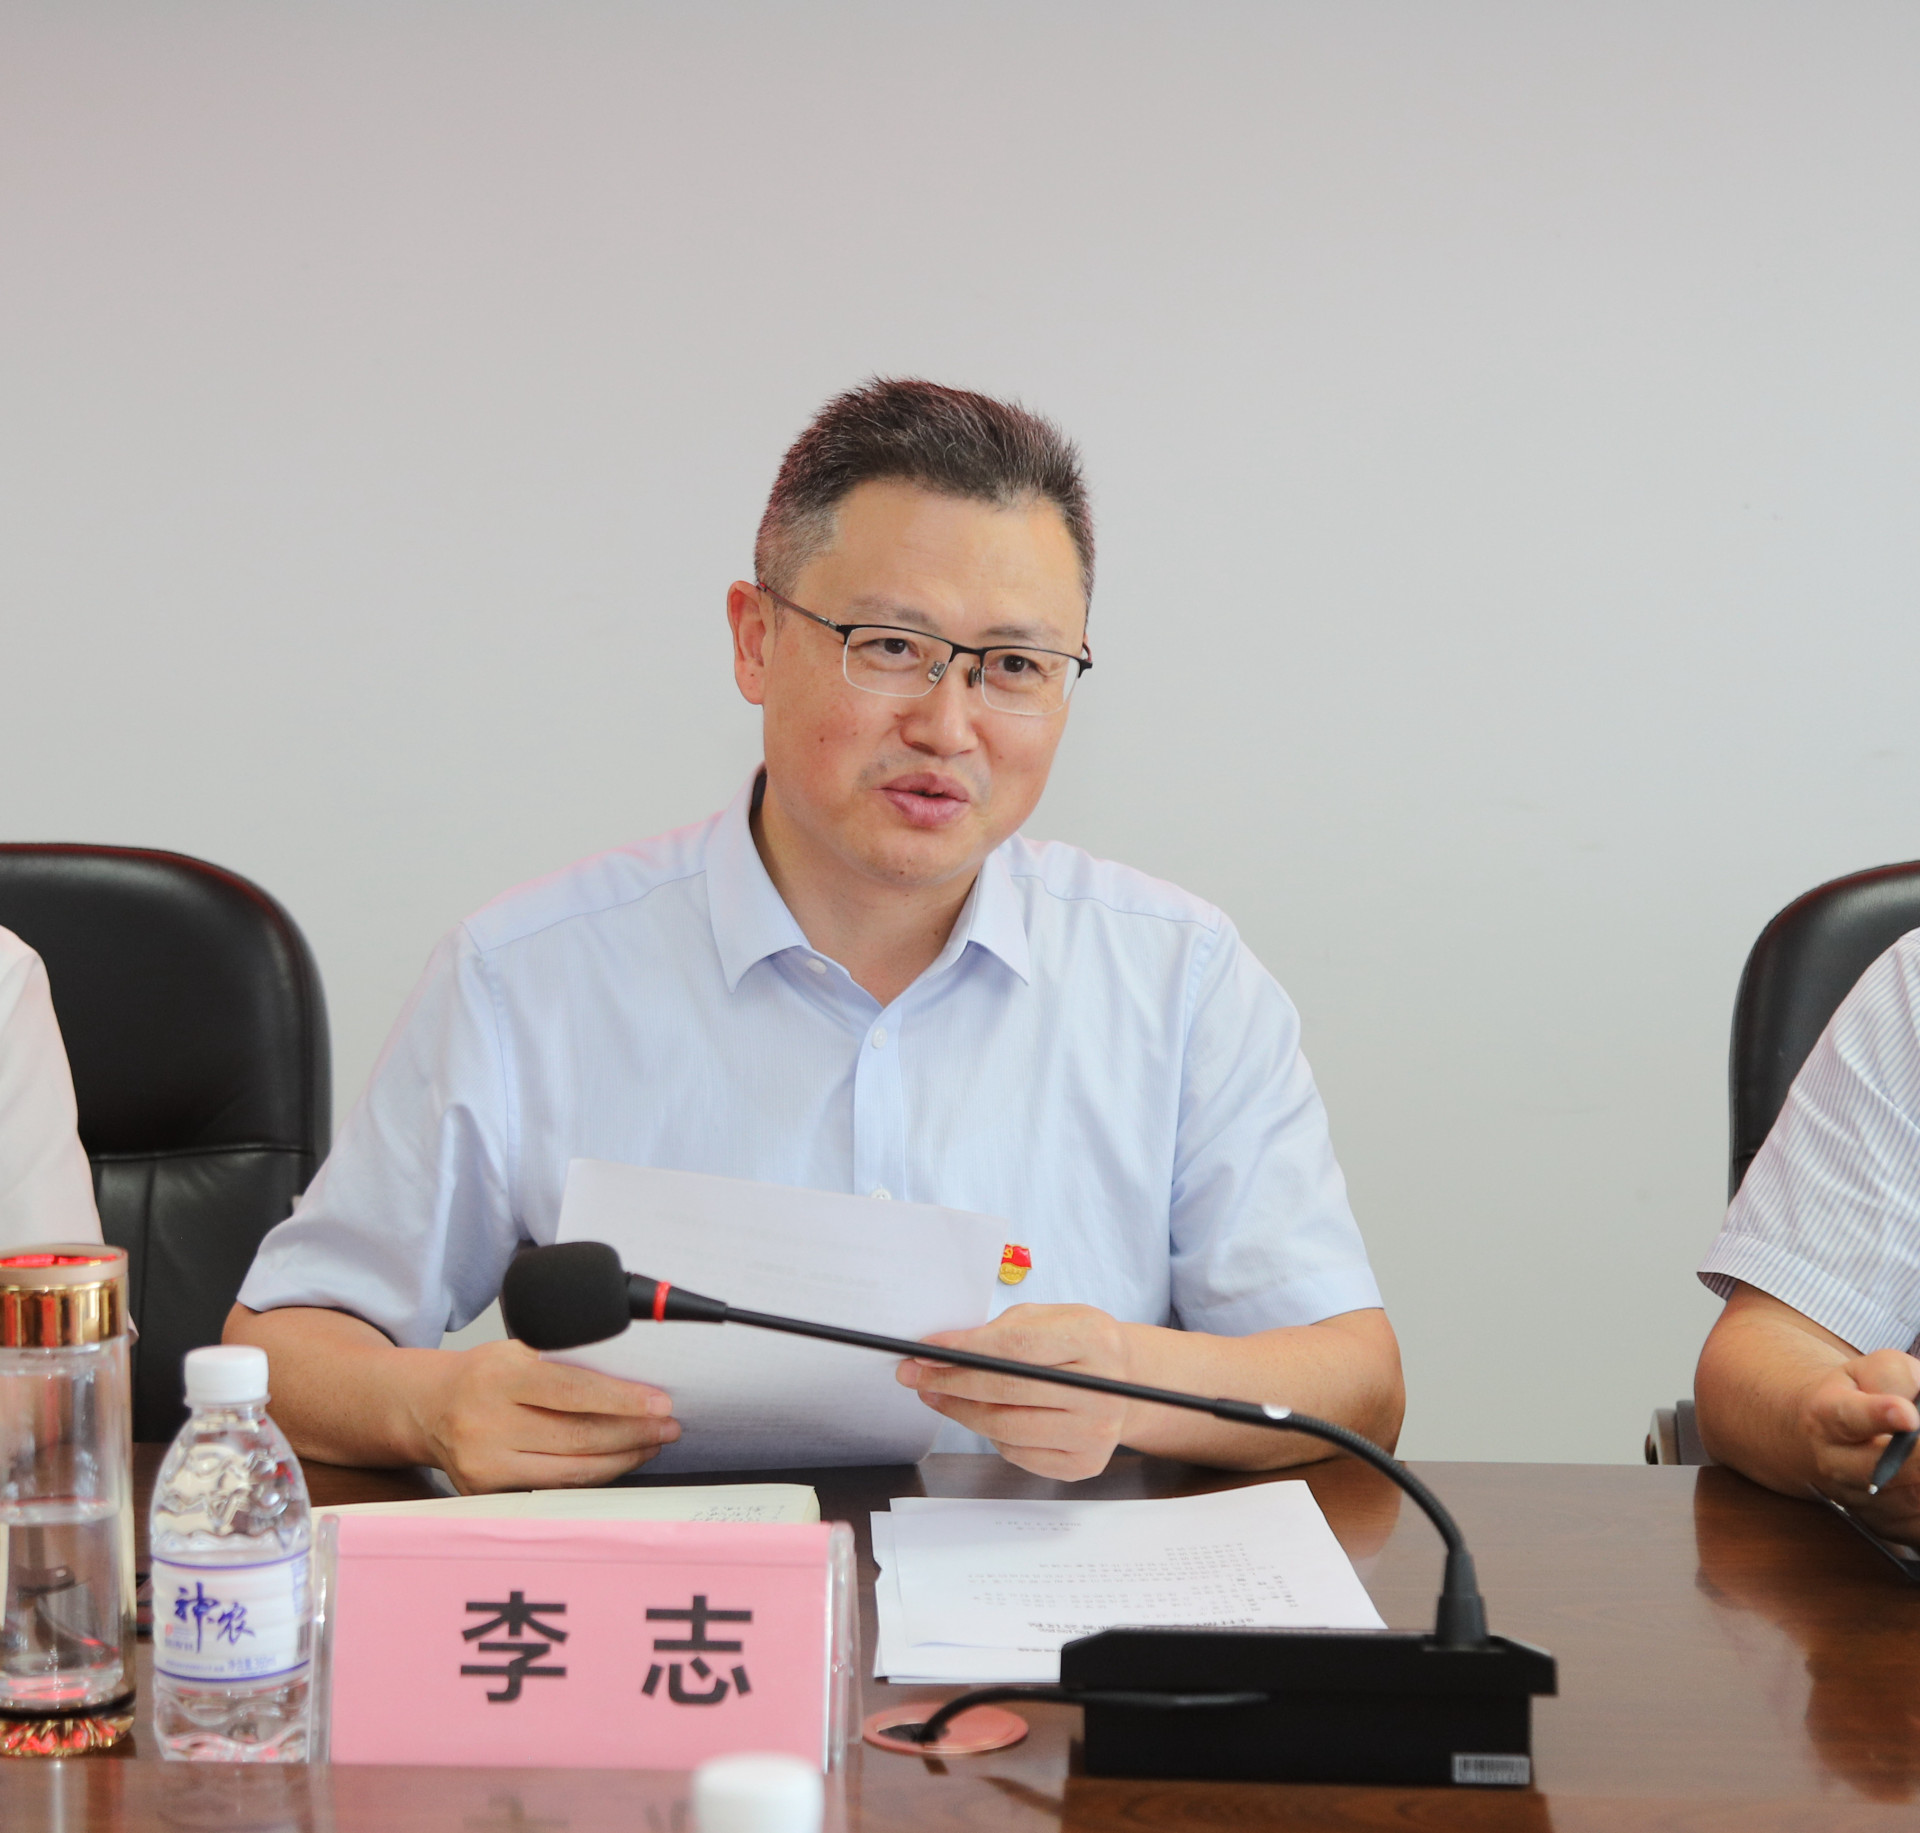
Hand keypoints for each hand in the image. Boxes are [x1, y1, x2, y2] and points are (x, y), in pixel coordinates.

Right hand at [411, 1338, 680, 1493]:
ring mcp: (483, 1465)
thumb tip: (633, 1372)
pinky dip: (591, 1476)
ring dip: (621, 1459)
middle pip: (578, 1436)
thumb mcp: (518, 1350)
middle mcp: (486, 1424)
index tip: (660, 1403)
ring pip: (570, 1471)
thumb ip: (565, 1360)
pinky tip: (617, 1462)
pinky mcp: (485, 1493)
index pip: (572, 1391)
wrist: (428, 1406)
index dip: (622, 1400)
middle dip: (633, 1432)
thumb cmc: (484, 1374)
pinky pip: (553, 1488)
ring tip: (652, 1444)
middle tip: (668, 1426)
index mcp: (499, 1377)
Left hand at [897, 1303, 1131, 1479]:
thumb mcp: (1051, 1318)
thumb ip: (1004, 1330)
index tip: (925, 1351)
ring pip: (1006, 1428)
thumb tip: (945, 1350)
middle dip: (950, 1382)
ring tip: (938, 1394)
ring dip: (961, 1411)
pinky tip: (984, 1415)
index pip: (1016, 1347)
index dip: (965, 1351)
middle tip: (915, 1376)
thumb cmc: (1078, 1345)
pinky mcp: (1084, 1464)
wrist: (1127, 1384)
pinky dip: (992, 1435)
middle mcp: (1102, 1389)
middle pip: (1006, 1391)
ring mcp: (1095, 1433)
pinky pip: (1018, 1453)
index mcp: (1094, 1340)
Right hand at [1801, 1348, 1919, 1538]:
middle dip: (1919, 1457)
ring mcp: (1856, 1499)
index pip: (1849, 1417)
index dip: (1879, 1416)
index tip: (1907, 1414)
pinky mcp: (1882, 1525)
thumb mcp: (1872, 1370)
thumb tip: (1914, 1412)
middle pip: (1884, 1469)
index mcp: (1827, 1415)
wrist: (1827, 1435)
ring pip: (1908, 1499)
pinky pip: (1917, 1525)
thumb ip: (1896, 1378)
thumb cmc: (1860, 1396)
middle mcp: (1834, 1462)